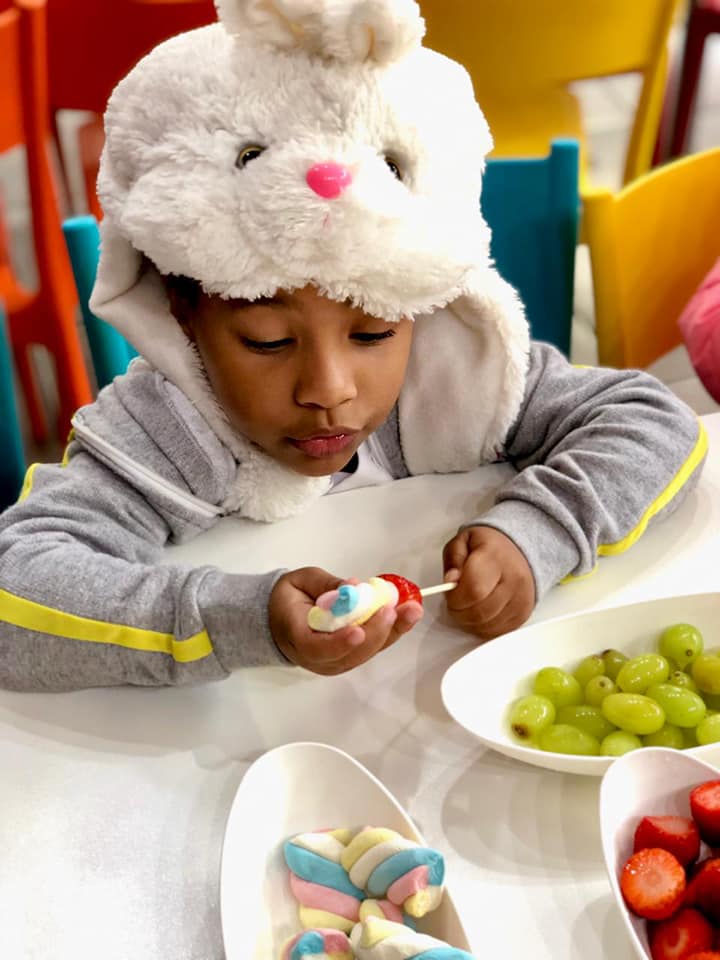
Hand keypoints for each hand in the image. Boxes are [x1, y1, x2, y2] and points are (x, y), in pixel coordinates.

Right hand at [269, 567, 423, 675]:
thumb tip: (353, 587)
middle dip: (375, 632)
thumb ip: (324, 584)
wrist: (280, 620)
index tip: (357, 631)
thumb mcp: (300, 581)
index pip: (318, 648)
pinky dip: (392, 631)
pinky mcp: (352, 656)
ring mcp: (337, 661)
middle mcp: (319, 658)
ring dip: (392, 632)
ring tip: (411, 610)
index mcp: (298, 638)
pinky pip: (373, 647)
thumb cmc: (290, 599)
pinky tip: (407, 614)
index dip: (339, 643)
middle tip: (391, 609)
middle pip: (350, 654)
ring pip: (367, 652)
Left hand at [442, 526, 534, 639]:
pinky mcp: (523, 615)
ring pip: (487, 625)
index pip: (473, 589)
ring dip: (469, 621)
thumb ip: (453, 560)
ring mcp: (521, 600)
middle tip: (455, 601)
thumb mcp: (463, 542)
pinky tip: (480, 612)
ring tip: (467, 605)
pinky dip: (482, 626)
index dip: (455, 597)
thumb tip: (451, 581)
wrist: (519, 551)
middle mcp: (513, 580)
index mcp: (495, 558)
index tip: (450, 592)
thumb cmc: (489, 547)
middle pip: (479, 611)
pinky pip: (497, 631)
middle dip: (459, 611)